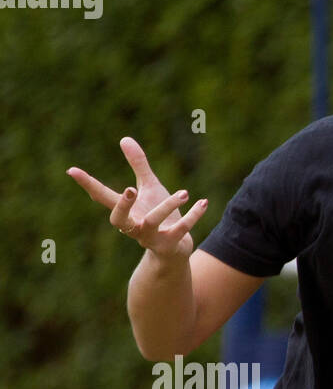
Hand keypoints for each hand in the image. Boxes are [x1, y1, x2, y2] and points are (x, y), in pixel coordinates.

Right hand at [67, 137, 206, 260]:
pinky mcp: (170, 245)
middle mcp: (134, 227)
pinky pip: (181, 230)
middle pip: (118, 220)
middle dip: (121, 206)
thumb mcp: (149, 189)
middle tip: (129, 189)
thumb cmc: (160, 216)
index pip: (103, 197)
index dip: (88, 184)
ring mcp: (151, 238)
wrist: (176, 250)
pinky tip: (203, 202)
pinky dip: (193, 216)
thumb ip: (138, 166)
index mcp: (126, 212)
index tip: (72, 170)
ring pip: (153, 223)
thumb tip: (125, 138)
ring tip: (184, 192)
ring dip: (168, 206)